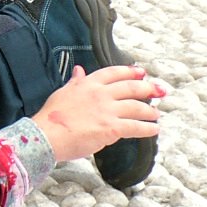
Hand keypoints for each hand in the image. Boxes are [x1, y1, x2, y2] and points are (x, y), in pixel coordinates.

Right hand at [32, 65, 161, 163]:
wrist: (47, 135)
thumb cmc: (50, 117)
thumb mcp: (62, 93)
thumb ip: (75, 82)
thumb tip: (79, 70)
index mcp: (87, 84)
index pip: (113, 73)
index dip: (129, 71)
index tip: (141, 72)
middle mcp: (100, 94)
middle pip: (131, 87)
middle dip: (148, 88)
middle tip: (160, 91)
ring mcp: (107, 110)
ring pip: (137, 107)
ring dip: (150, 111)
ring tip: (156, 114)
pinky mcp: (112, 128)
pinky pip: (136, 127)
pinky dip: (148, 128)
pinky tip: (154, 130)